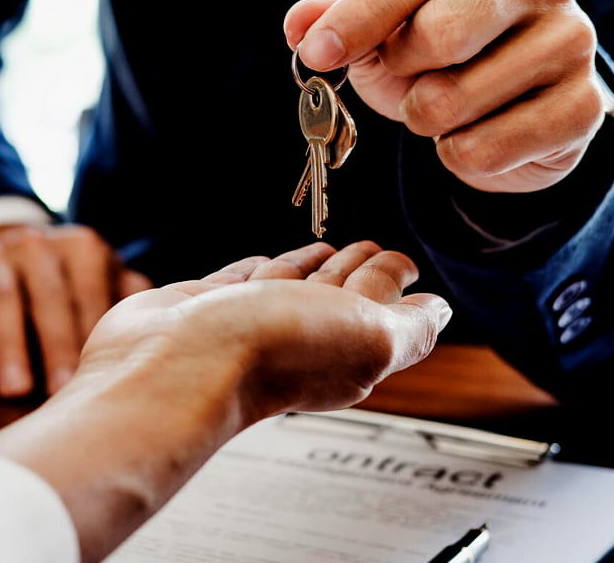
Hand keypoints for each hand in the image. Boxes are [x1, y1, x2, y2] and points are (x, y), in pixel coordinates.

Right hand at [0, 223, 152, 396]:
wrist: (3, 243)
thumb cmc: (69, 280)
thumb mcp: (100, 277)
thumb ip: (130, 298)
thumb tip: (169, 331)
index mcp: (83, 248)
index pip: (92, 292)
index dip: (95, 333)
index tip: (103, 375)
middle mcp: (39, 245)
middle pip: (49, 297)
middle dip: (55, 345)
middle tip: (60, 391)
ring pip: (4, 300)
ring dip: (9, 347)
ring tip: (15, 391)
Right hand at [0, 241, 450, 560]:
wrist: (174, 365)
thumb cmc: (267, 354)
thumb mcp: (372, 336)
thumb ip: (411, 324)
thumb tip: (439, 311)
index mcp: (347, 347)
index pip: (381, 304)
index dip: (393, 278)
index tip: (401, 260)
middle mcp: (299, 336)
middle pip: (339, 294)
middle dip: (358, 269)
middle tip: (370, 248)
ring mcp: (248, 322)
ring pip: (291, 286)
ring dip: (309, 265)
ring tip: (324, 250)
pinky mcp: (203, 308)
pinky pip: (238, 281)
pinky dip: (256, 270)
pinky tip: (263, 266)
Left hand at [284, 0, 606, 192]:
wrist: (511, 104)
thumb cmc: (437, 48)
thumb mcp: (382, 25)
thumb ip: (338, 19)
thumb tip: (301, 24)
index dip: (364, 14)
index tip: (318, 53)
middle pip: (442, 32)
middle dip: (400, 70)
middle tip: (405, 73)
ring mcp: (573, 36)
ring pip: (455, 100)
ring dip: (424, 118)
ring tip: (443, 102)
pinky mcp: (585, 105)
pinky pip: (484, 149)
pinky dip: (457, 155)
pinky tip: (477, 131)